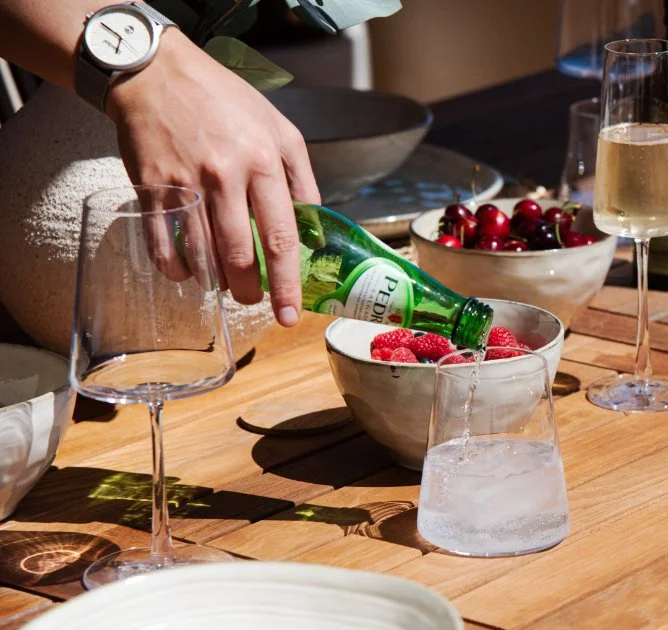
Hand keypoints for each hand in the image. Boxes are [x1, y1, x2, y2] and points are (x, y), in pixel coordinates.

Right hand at [105, 30, 318, 326]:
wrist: (156, 72)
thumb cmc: (225, 102)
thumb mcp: (280, 130)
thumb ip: (302, 180)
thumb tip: (314, 230)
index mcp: (263, 161)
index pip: (280, 236)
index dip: (287, 282)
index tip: (290, 314)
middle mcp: (224, 174)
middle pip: (239, 255)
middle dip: (249, 290)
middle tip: (253, 299)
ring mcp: (184, 182)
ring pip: (201, 256)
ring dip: (214, 281)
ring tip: (224, 284)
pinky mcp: (149, 186)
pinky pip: (163, 244)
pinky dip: (176, 268)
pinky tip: (186, 271)